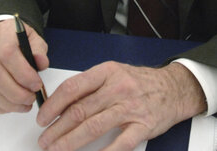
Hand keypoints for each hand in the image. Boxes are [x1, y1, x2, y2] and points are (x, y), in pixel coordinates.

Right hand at [0, 19, 48, 113]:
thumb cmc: (17, 40)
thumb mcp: (33, 38)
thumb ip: (39, 50)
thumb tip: (42, 63)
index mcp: (2, 31)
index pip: (8, 53)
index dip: (23, 73)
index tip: (37, 84)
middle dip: (16, 93)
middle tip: (31, 98)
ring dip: (7, 103)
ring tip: (24, 104)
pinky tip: (11, 106)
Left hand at [36, 62, 205, 150]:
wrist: (174, 88)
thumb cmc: (140, 83)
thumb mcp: (114, 74)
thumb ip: (90, 86)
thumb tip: (60, 103)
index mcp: (107, 72)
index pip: (73, 88)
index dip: (53, 105)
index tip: (42, 118)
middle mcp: (118, 89)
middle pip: (80, 110)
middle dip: (57, 128)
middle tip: (44, 140)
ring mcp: (131, 108)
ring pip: (94, 127)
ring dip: (70, 141)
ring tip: (56, 149)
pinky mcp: (143, 126)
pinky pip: (121, 143)